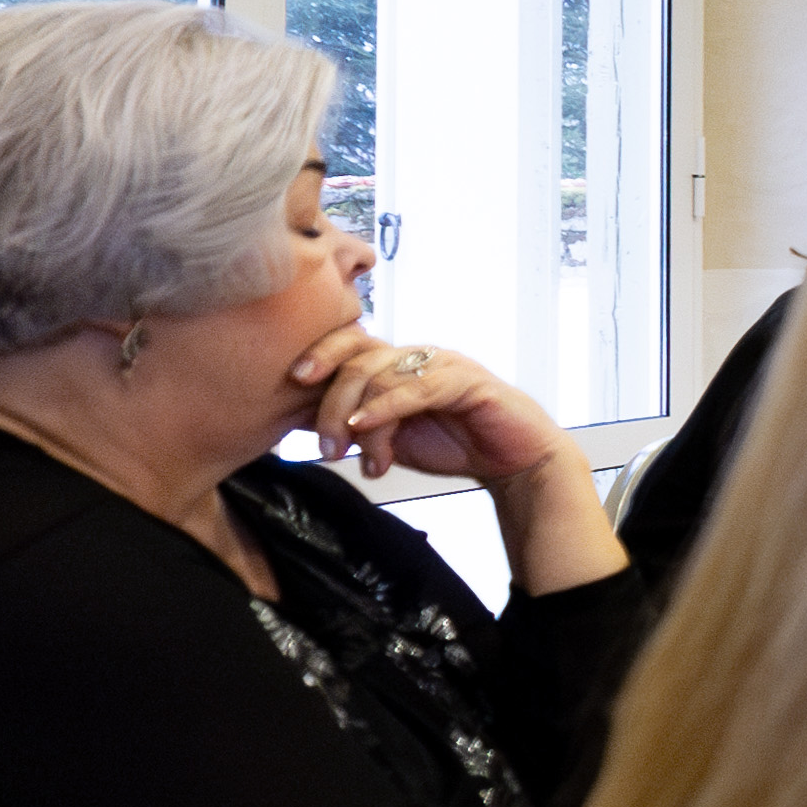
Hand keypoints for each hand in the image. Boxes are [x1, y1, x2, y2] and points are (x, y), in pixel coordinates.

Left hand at [297, 330, 620, 594]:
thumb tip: (299, 419)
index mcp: (398, 363)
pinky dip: (385, 407)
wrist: (515, 463)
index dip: (317, 354)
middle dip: (328, 398)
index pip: (349, 343)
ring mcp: (442, 364)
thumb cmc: (455, 445)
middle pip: (357, 354)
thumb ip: (354, 424)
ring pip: (380, 373)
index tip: (291, 383)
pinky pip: (416, 387)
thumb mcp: (390, 437)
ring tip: (348, 452)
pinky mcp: (467, 381)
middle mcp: (418, 355)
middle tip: (325, 444)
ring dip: (354, 415)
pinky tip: (365, 426)